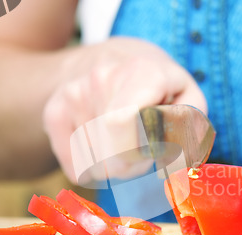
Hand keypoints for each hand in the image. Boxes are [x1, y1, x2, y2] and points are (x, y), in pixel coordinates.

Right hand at [43, 37, 206, 182]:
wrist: (113, 59)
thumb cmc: (159, 86)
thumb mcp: (188, 98)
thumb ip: (189, 129)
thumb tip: (176, 166)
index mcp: (142, 73)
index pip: (122, 123)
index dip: (137, 153)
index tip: (149, 151)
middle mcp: (101, 78)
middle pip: (111, 156)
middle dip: (132, 166)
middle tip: (142, 150)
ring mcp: (73, 94)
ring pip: (94, 165)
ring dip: (113, 166)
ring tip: (123, 141)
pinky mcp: (53, 112)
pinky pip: (75, 167)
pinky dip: (92, 168)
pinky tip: (103, 144)